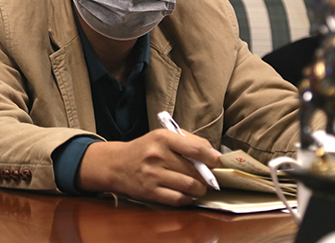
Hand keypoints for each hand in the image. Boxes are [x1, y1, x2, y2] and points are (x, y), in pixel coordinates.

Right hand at [76, 129, 220, 205]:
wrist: (116, 164)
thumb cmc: (145, 149)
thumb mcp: (162, 136)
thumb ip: (188, 141)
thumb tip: (214, 155)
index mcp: (163, 138)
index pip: (196, 149)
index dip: (212, 158)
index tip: (218, 162)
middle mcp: (157, 155)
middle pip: (195, 170)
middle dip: (208, 176)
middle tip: (211, 177)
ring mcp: (153, 175)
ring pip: (189, 186)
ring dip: (200, 189)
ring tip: (200, 186)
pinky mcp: (150, 192)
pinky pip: (178, 199)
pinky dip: (187, 198)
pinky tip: (187, 193)